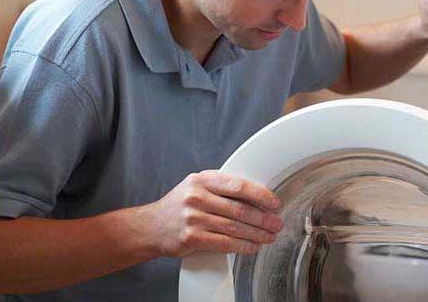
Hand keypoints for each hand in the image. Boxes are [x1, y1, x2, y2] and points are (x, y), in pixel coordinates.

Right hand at [147, 170, 282, 257]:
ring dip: (256, 234)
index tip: (274, 203)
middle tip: (276, 223)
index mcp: (202, 180)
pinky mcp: (191, 237)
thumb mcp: (196, 187)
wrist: (151, 226)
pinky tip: (252, 246)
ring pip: (234, 227)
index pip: (237, 185)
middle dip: (263, 218)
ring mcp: (193, 217)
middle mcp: (197, 196)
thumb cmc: (179, 206)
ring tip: (269, 237)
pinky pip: (224, 243)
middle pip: (239, 208)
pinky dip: (242, 246)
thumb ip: (220, 187)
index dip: (260, 195)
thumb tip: (256, 196)